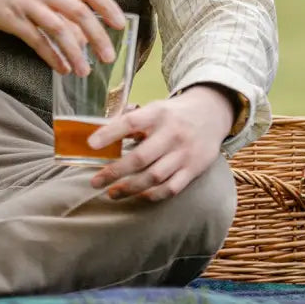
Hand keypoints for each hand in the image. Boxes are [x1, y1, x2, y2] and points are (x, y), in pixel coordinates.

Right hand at [0, 0, 123, 74]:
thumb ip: (60, 3)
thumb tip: (84, 32)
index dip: (108, 6)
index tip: (121, 24)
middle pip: (79, 12)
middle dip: (98, 36)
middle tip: (109, 57)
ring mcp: (27, 2)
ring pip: (59, 29)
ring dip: (74, 52)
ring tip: (85, 71)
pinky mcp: (9, 17)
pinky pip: (36, 40)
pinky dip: (51, 56)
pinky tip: (61, 68)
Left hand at [87, 85, 235, 201]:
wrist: (213, 113)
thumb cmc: (175, 113)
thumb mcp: (156, 108)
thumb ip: (132, 121)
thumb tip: (100, 135)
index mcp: (159, 113)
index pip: (132, 122)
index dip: (110, 133)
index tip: (91, 144)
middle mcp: (173, 133)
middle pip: (140, 157)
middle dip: (114, 172)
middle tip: (96, 181)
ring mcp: (184, 153)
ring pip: (154, 176)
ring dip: (130, 188)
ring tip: (112, 193)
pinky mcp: (193, 168)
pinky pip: (170, 188)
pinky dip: (152, 195)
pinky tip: (138, 195)